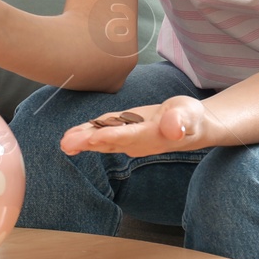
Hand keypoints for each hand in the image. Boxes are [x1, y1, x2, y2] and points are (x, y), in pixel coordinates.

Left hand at [58, 96, 209, 157]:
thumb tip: (175, 129)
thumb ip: (181, 120)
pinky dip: (89, 134)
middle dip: (87, 143)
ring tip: (65, 142)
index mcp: (153, 136)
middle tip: (66, 143)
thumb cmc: (191, 118)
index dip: (111, 137)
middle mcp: (138, 142)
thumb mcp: (190, 114)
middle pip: (110, 142)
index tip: (93, 137)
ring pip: (104, 140)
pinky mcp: (126, 134)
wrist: (193, 127)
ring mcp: (131, 140)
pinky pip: (106, 134)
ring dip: (83, 141)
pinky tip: (74, 135)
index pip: (129, 137)